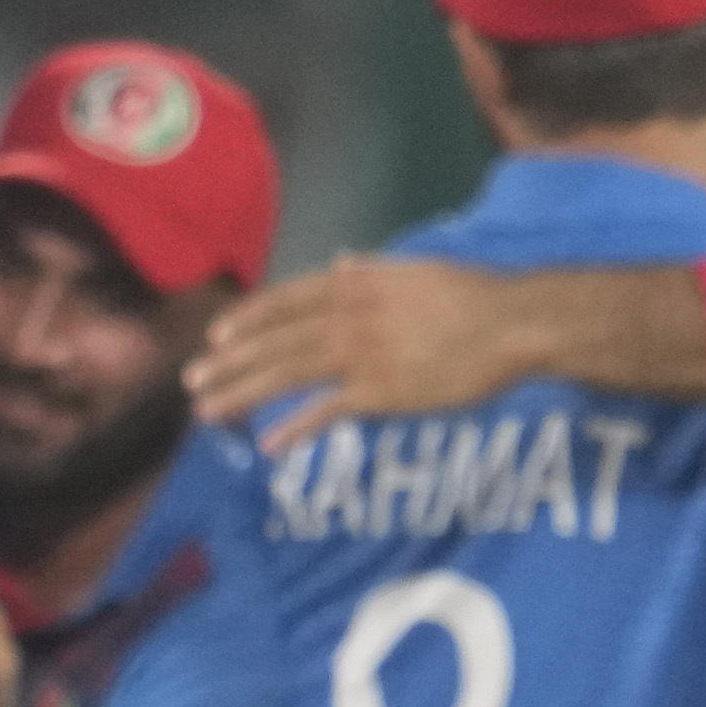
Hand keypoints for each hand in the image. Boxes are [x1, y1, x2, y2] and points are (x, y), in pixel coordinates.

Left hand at [191, 254, 525, 441]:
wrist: (513, 323)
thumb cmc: (470, 295)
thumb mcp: (414, 269)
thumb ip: (370, 269)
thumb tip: (339, 262)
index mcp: (354, 285)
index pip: (286, 301)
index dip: (248, 319)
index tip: (217, 335)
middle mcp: (348, 317)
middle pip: (275, 340)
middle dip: (229, 361)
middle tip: (192, 380)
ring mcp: (362, 355)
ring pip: (287, 373)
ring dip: (243, 392)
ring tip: (208, 410)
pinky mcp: (381, 392)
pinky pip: (327, 411)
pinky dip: (295, 428)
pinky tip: (268, 444)